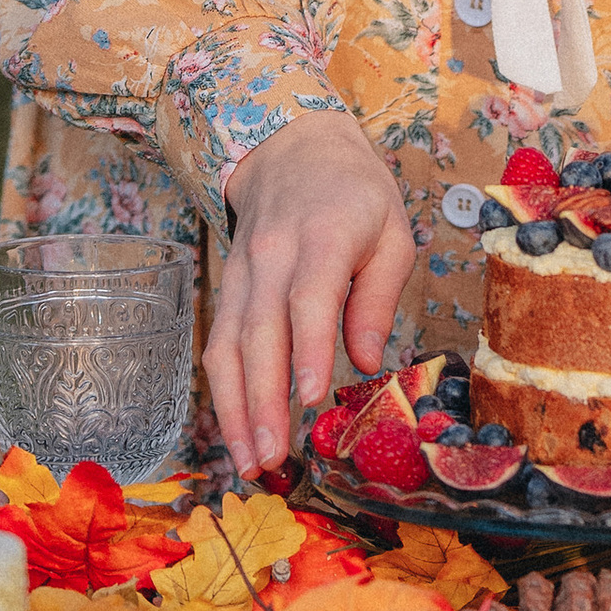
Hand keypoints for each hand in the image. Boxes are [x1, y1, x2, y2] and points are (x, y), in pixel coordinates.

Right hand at [205, 114, 415, 476]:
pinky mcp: (228, 288)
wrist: (291, 148)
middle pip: (259, 332)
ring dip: (234, 408)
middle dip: (262, 400)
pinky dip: (223, 391)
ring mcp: (242, 272)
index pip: (309, 298)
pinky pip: (220, 342)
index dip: (308, 349)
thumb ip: (377, 297)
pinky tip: (236, 430)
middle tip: (272, 455)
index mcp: (321, 236)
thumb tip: (367, 361)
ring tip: (249, 461)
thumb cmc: (353, 194)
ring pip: (228, 345)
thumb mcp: (391, 231)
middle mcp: (271, 255)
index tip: (312, 398)